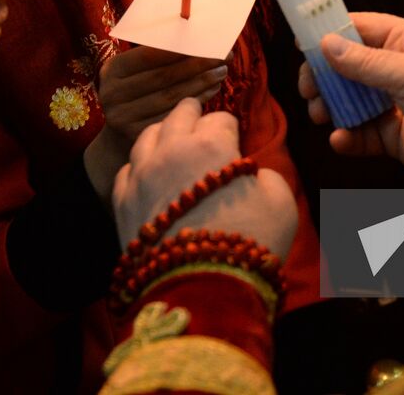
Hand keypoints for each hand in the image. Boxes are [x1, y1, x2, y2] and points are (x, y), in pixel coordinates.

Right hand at [98, 46, 229, 140]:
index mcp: (112, 70)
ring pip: (172, 96)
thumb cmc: (135, 91)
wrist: (119, 134)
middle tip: (224, 56)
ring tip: (221, 71)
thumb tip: (197, 36)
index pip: (149, 55)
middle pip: (164, 76)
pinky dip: (197, 100)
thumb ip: (155, 55)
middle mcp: (113, 93)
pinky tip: (213, 89)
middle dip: (197, 64)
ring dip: (201, 82)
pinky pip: (174, 114)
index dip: (180, 48)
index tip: (207, 41)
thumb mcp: (134, 71)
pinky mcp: (138, 135)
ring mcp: (123, 117)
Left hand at [112, 98, 296, 257]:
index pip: (221, 119)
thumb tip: (252, 176)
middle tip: (198, 117)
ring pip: (147, 136)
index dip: (230, 130)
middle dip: (193, 114)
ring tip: (170, 137)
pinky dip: (138, 166)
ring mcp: (142, 174)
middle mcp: (172, 149)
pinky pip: (126, 170)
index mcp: (212, 143)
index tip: (233, 141)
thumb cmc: (249, 242)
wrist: (202, 289)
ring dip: (163, 133)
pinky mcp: (122, 202)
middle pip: (179, 114)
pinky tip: (146, 173)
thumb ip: (268, 178)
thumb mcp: (281, 203)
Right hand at [300, 12, 403, 187]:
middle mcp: (396, 69)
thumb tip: (326, 43)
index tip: (301, 42)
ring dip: (331, 106)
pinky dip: (346, 137)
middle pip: (347, 67)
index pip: (359, 29)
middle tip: (307, 88)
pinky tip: (340, 138)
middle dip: (324, 76)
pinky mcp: (393, 136)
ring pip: (350, 100)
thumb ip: (365, 63)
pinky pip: (361, 134)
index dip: (330, 33)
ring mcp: (393, 103)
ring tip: (320, 113)